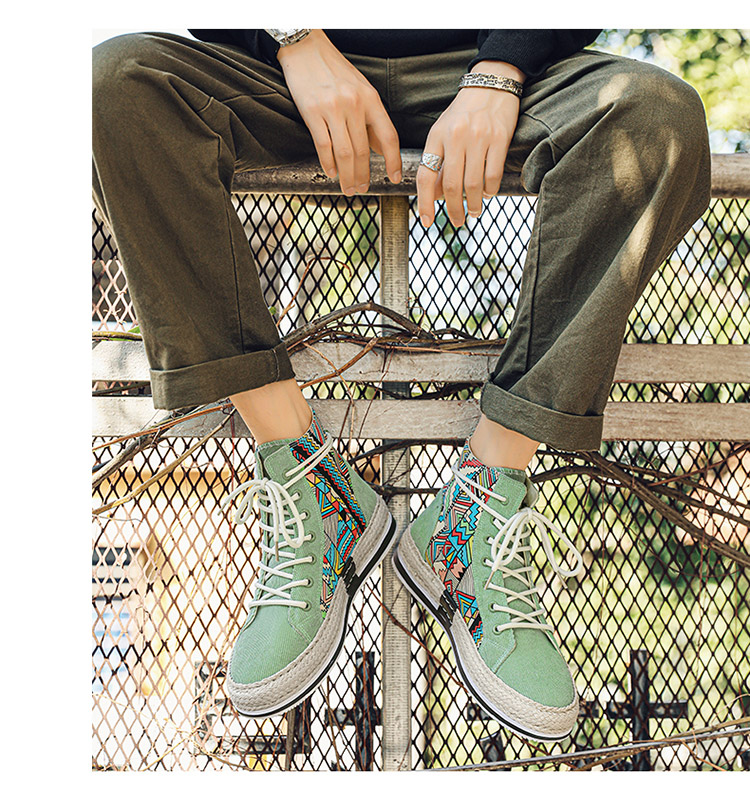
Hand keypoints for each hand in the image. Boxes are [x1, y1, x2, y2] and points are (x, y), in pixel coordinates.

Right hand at [277, 30, 401, 193]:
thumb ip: (371, 119)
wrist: (305, 48)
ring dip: (347, 175)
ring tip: (348, 188)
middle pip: (363, 151)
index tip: (394, 177)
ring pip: (345, 152)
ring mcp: (332, 108)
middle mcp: (354, 104)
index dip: (393, 161)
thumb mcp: (361, 90)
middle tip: (363, 189)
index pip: (388, 136)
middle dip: (364, 175)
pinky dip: (328, 163)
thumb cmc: (334, 70)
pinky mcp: (311, 111)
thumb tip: (382, 150)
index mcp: (370, 99)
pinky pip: (323, 145)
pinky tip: (332, 172)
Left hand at [417, 61, 524, 227]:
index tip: (427, 220)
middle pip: (452, 185)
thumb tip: (436, 195)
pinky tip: (488, 194)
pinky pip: (493, 174)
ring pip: (473, 184)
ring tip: (474, 211)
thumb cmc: (464, 113)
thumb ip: (439, 162)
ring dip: (474, 204)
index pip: (426, 175)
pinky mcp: (500, 138)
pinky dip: (490, 190)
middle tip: (457, 221)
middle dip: (453, 209)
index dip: (425, 202)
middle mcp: (456, 136)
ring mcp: (479, 137)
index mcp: (436, 136)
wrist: (492, 83)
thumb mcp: (444, 132)